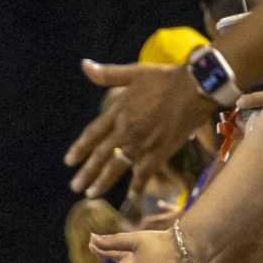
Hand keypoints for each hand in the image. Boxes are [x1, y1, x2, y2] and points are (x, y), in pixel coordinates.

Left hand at [66, 61, 211, 195]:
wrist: (194, 88)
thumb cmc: (165, 78)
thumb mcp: (133, 72)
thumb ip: (107, 74)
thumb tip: (84, 65)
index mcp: (119, 111)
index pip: (93, 134)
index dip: (80, 148)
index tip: (68, 161)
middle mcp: (126, 130)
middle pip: (101, 155)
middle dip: (87, 172)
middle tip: (74, 187)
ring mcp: (142, 143)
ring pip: (118, 166)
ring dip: (103, 181)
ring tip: (91, 194)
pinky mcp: (160, 152)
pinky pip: (144, 173)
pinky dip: (137, 186)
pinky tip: (130, 198)